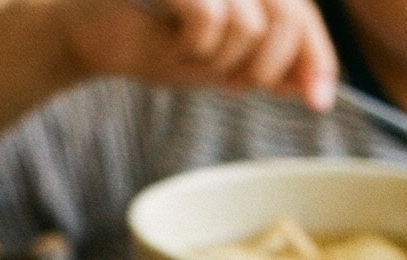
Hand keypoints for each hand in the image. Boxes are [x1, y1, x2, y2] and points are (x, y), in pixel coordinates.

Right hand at [53, 0, 336, 110]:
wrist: (86, 30)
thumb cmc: (152, 38)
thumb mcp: (221, 61)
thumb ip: (268, 67)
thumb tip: (317, 88)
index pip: (302, 11)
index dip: (316, 57)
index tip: (320, 101)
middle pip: (287, 15)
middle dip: (268, 66)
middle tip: (237, 85)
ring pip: (248, 24)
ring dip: (221, 59)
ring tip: (191, 56)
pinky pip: (209, 16)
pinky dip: (195, 45)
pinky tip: (174, 43)